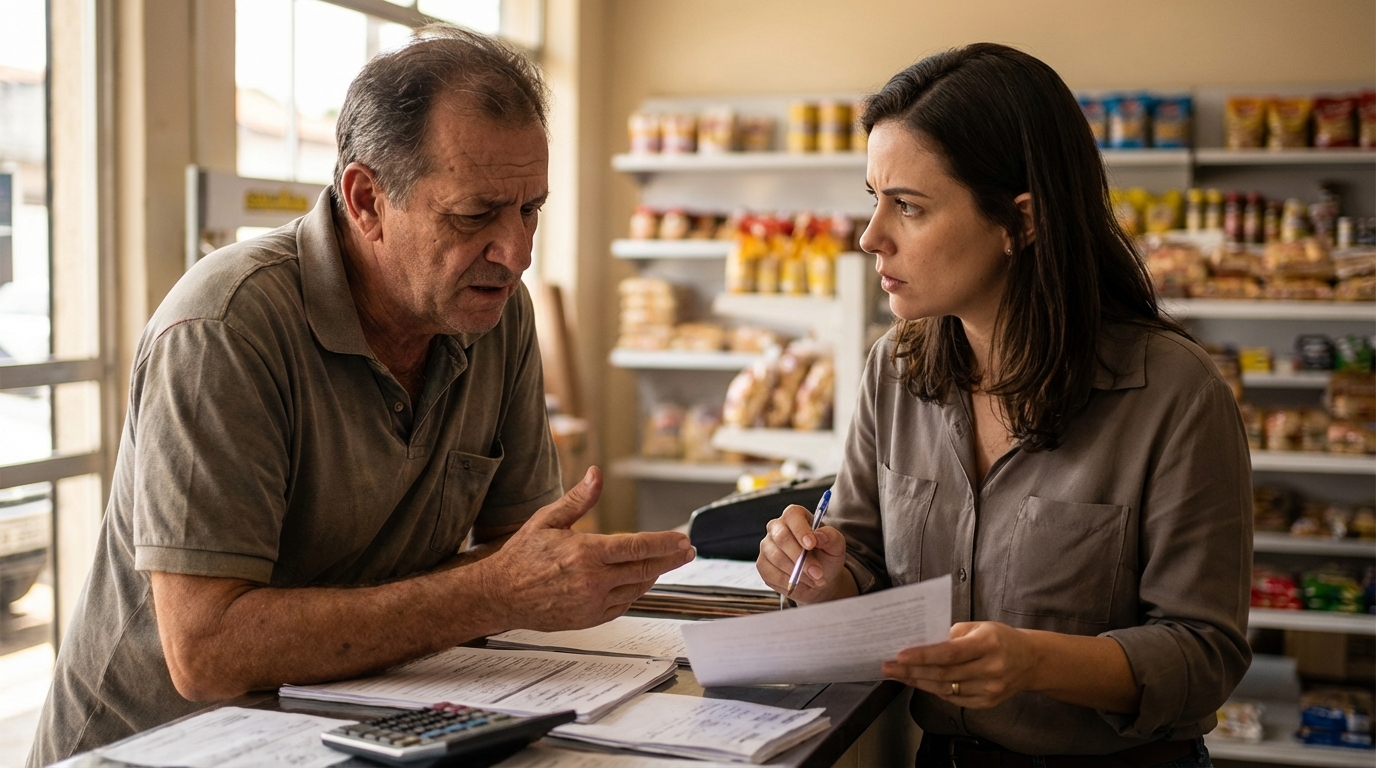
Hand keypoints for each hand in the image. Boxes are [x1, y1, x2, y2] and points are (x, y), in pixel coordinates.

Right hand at [477, 466, 694, 630]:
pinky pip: (623, 605)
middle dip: (671, 559)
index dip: (664, 543)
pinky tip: (641, 581)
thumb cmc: (521, 557)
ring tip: (668, 563)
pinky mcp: (589, 618)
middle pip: (644, 569)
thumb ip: (578, 499)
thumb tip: (596, 474)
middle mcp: (592, 580)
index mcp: (585, 553)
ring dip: (655, 575)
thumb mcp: (547, 520)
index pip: (637, 547)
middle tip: (687, 551)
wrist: (499, 596)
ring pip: (636, 588)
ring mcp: (592, 602)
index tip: (682, 540)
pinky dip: (636, 592)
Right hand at [756, 503, 847, 603]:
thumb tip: (819, 536)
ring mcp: (767, 545)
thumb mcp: (836, 546)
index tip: (811, 544)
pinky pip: (771, 573)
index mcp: (795, 516)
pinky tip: (800, 582)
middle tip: (816, 572)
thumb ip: (831, 537)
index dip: (800, 529)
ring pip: (777, 557)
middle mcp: (777, 527)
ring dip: (798, 572)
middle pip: (781, 537)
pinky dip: (788, 581)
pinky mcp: (762, 564)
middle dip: (800, 557)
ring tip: (814, 579)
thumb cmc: (826, 557)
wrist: (818, 578)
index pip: (792, 515)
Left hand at [881, 621, 1037, 709]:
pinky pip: (953, 698)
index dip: (923, 655)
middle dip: (911, 670)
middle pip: (943, 673)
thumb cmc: (1000, 639)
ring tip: (898, 674)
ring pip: (945, 689)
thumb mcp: (979, 626)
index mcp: (988, 644)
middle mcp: (991, 668)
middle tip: (888, 666)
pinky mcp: (987, 703)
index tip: (900, 655)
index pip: (950, 652)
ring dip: (918, 682)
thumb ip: (951, 634)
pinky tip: (918, 682)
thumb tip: (921, 641)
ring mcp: (990, 689)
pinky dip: (933, 690)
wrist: (1031, 661)